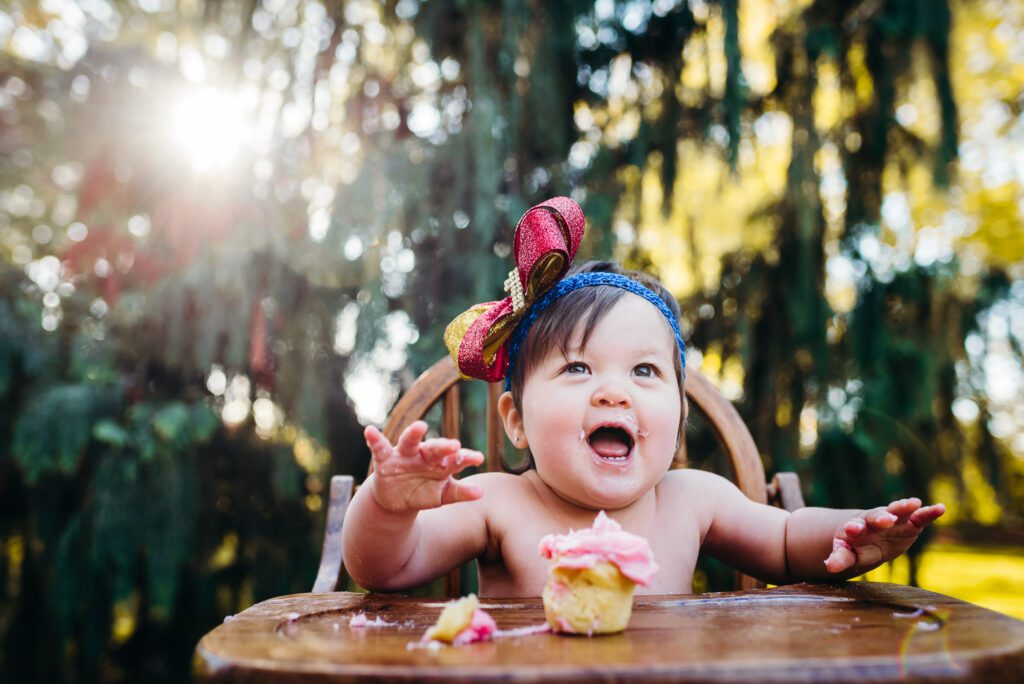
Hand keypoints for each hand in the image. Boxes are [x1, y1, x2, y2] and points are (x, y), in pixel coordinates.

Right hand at [365, 421, 483, 512]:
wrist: (397, 500)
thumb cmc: (424, 492)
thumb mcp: (442, 495)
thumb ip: (460, 493)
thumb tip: (481, 493)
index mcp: (441, 463)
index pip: (455, 458)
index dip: (466, 457)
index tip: (478, 458)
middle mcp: (424, 455)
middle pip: (434, 448)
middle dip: (443, 446)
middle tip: (455, 445)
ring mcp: (404, 455)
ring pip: (409, 441)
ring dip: (413, 433)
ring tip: (420, 427)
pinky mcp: (385, 460)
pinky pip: (379, 448)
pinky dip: (374, 439)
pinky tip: (370, 431)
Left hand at [824, 498, 944, 573]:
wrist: (869, 533)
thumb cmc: (856, 546)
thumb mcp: (848, 554)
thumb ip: (840, 558)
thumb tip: (829, 566)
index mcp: (855, 529)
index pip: (853, 529)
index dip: (853, 529)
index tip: (850, 529)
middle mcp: (873, 521)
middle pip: (875, 517)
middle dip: (880, 518)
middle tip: (885, 519)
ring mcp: (892, 519)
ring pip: (896, 511)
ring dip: (903, 507)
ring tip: (913, 503)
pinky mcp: (909, 523)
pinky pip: (919, 517)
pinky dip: (929, 513)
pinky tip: (940, 508)